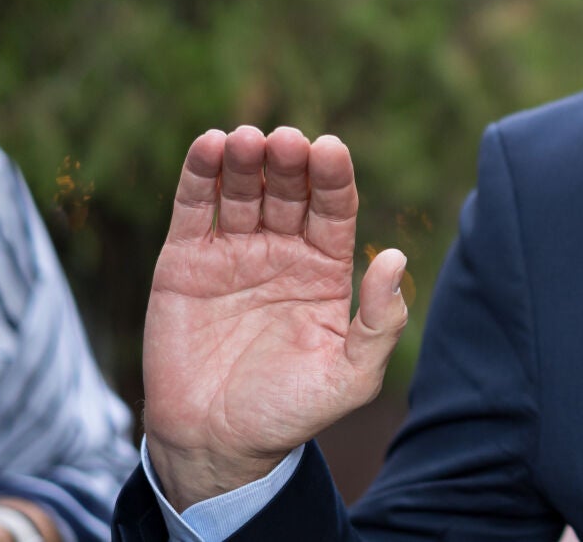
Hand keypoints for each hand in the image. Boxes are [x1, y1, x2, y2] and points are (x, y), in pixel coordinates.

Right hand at [141, 127, 408, 509]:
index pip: (334, 209)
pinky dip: (200, 174)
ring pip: (244, 189)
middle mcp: (283, 251)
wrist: (215, 443)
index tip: (330, 149)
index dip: (333, 177)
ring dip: (246, 159)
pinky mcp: (186, 260)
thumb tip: (397, 257)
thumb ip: (379, 324)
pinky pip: (195, 207)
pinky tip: (209, 145)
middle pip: (290, 191)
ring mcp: (234, 252)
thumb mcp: (350, 378)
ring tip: (247, 139)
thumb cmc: (288, 412)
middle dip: (290, 163)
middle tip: (287, 141)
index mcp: (326, 269)